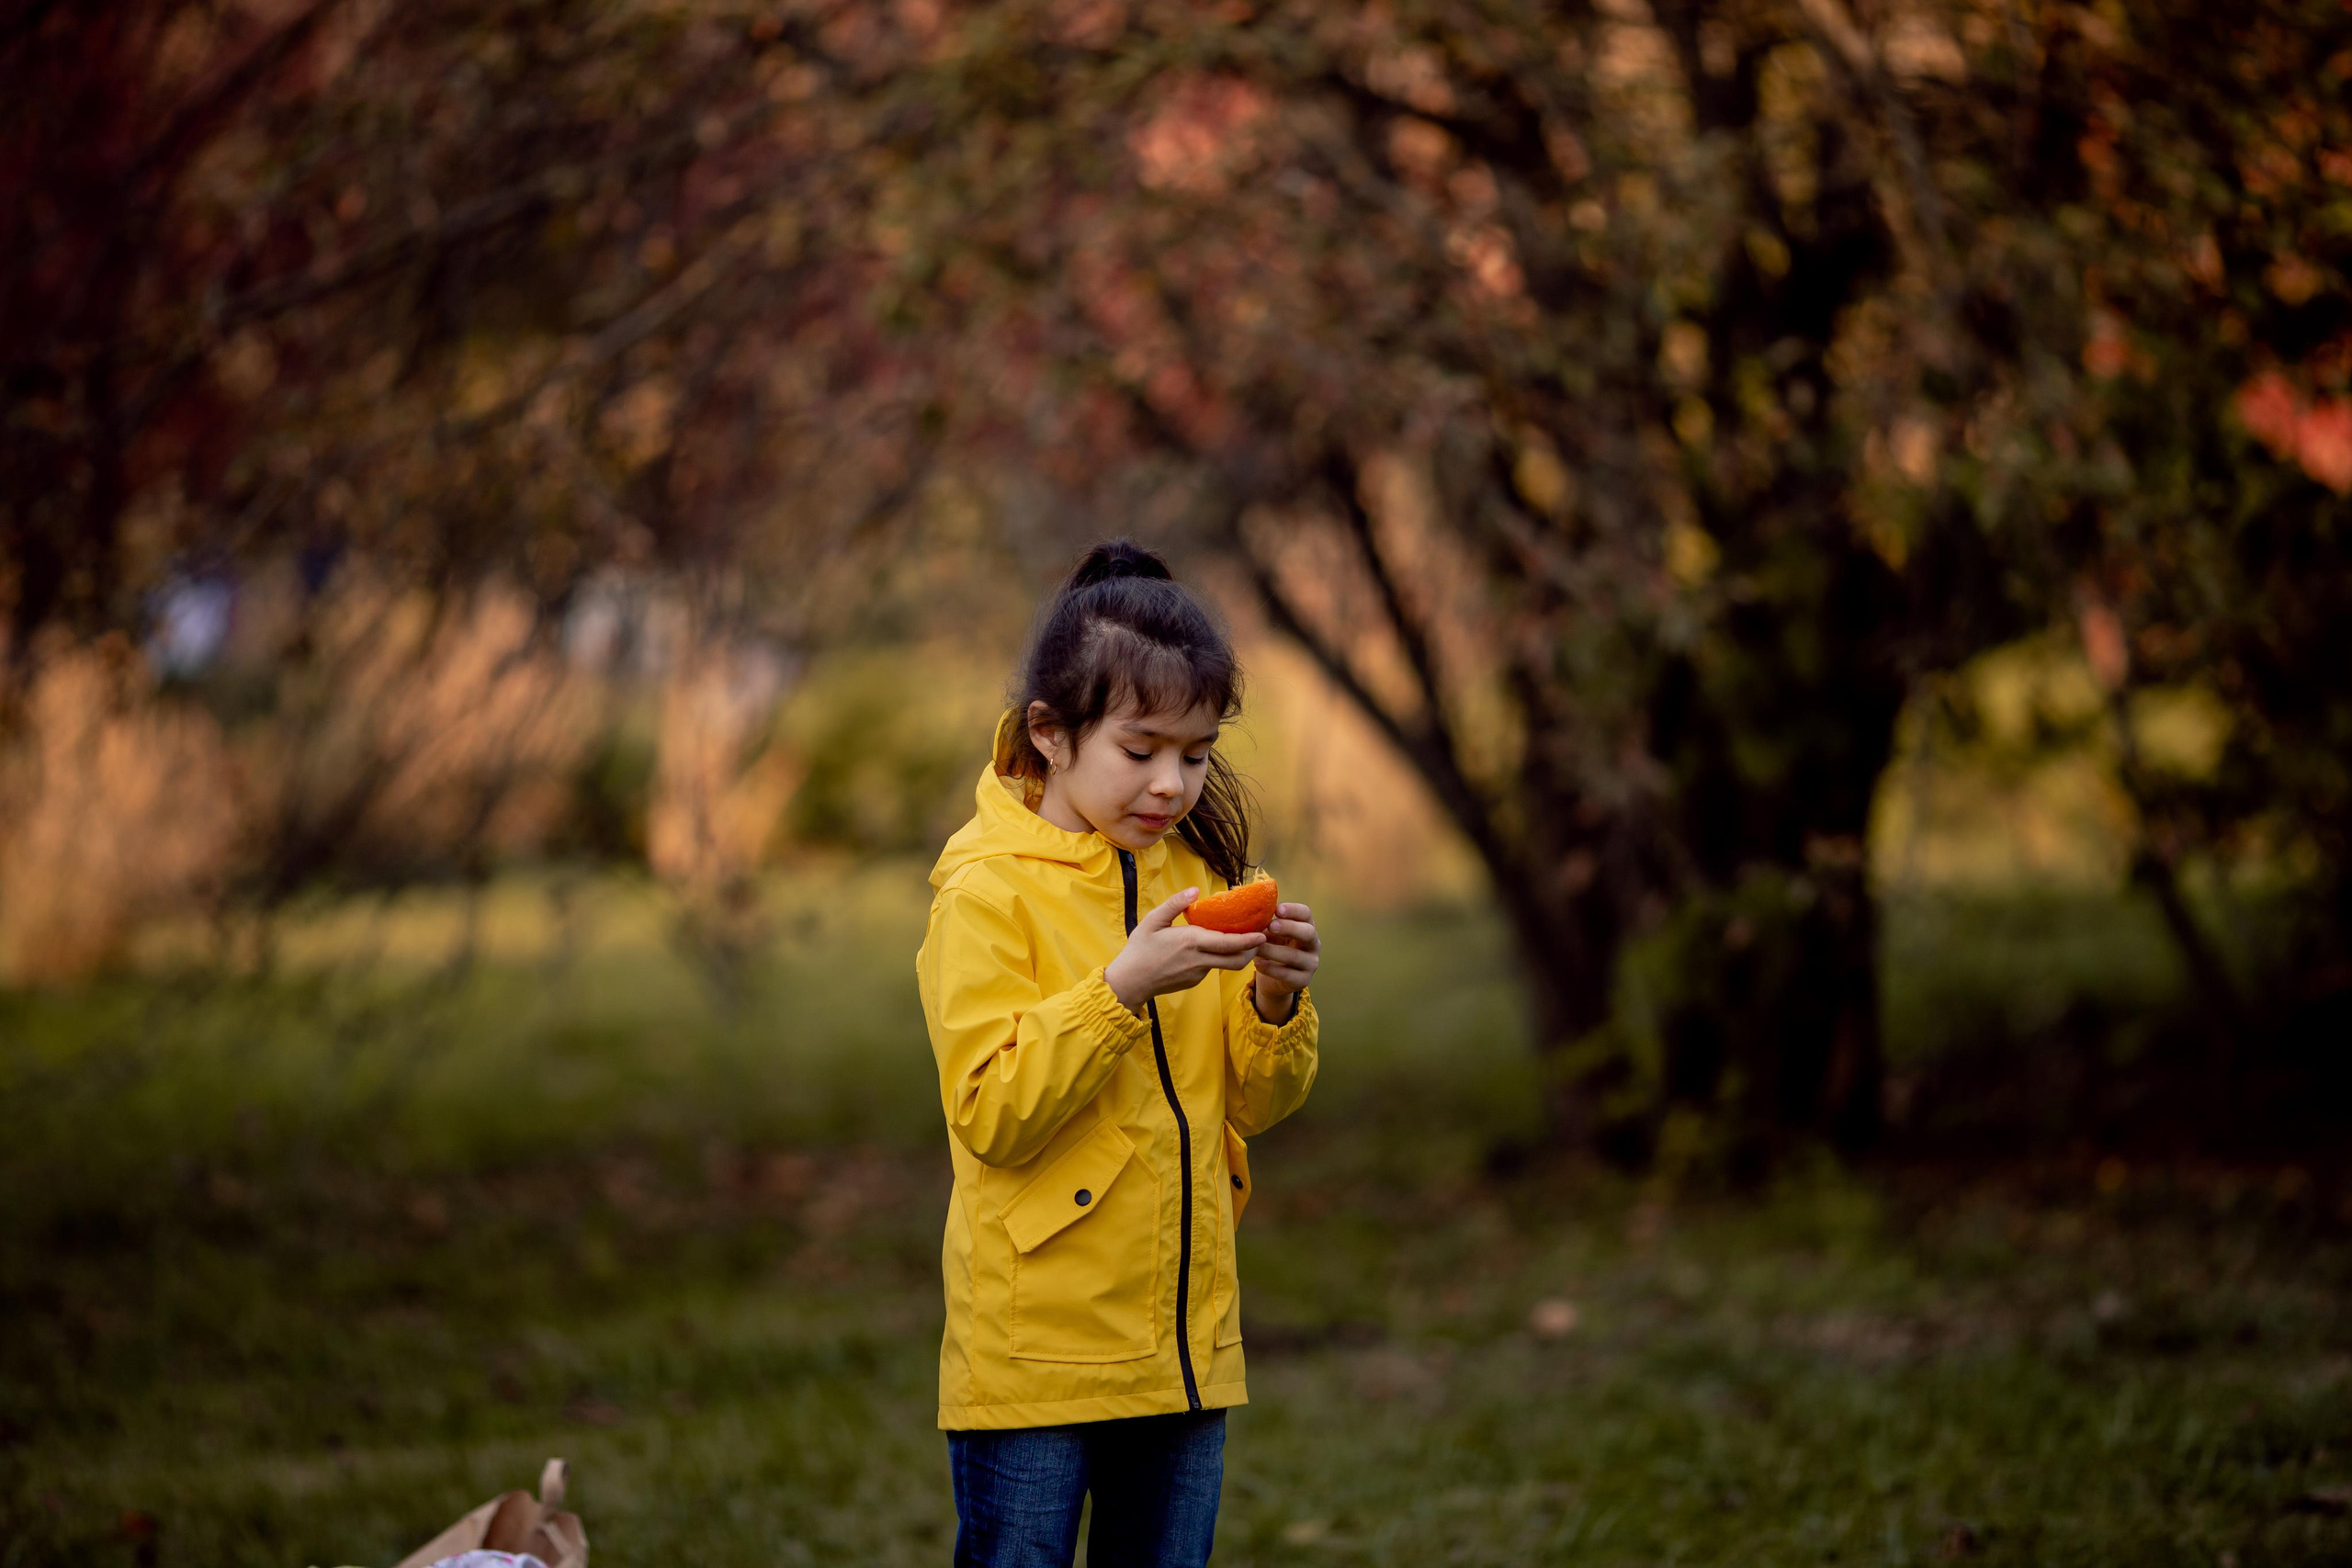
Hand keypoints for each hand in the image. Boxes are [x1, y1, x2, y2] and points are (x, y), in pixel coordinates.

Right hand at [1104, 888, 1266, 1013]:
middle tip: (1261, 939)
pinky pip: (1212, 968)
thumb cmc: (1140, 949)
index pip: (1229, 943)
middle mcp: (1199, 960)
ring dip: (1239, 955)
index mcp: (1191, 942)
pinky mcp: (1195, 981)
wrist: (1130, 982)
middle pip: (1237, 960)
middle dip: (1253, 950)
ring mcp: (1198, 973)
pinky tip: (1216, 949)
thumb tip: (1195, 890)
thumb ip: (1175, 904)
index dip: (1249, 940)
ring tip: (1245, 942)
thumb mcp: (1153, 921)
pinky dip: (1220, 959)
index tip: (1262, 933)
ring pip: (1227, 965)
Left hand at [1251, 902, 1318, 1023]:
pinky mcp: (1303, 980)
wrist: (1274, 978)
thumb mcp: (1270, 934)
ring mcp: (1311, 963)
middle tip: (1271, 925)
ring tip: (1256, 947)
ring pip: (1294, 955)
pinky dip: (1271, 968)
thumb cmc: (1272, 947)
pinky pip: (1287, 974)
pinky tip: (1257, 964)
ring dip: (1273, 950)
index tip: (1277, 909)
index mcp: (1306, 926)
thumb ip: (1265, 923)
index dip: (1293, 910)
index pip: (1306, 914)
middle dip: (1289, 928)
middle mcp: (1313, 944)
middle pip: (1308, 933)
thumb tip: (1247, 909)